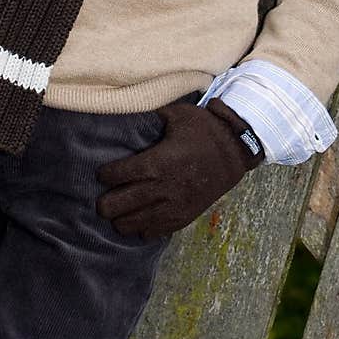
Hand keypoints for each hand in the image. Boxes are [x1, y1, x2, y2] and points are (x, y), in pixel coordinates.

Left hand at [95, 97, 264, 240]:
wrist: (235, 152)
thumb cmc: (204, 130)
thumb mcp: (177, 114)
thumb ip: (152, 116)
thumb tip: (131, 106)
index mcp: (155, 162)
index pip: (115, 175)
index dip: (104, 175)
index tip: (103, 173)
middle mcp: (160, 188)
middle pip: (117, 205)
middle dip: (105, 203)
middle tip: (103, 198)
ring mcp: (171, 206)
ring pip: (132, 223)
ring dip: (120, 219)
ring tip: (118, 212)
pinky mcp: (183, 217)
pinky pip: (153, 232)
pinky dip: (142, 229)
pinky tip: (139, 221)